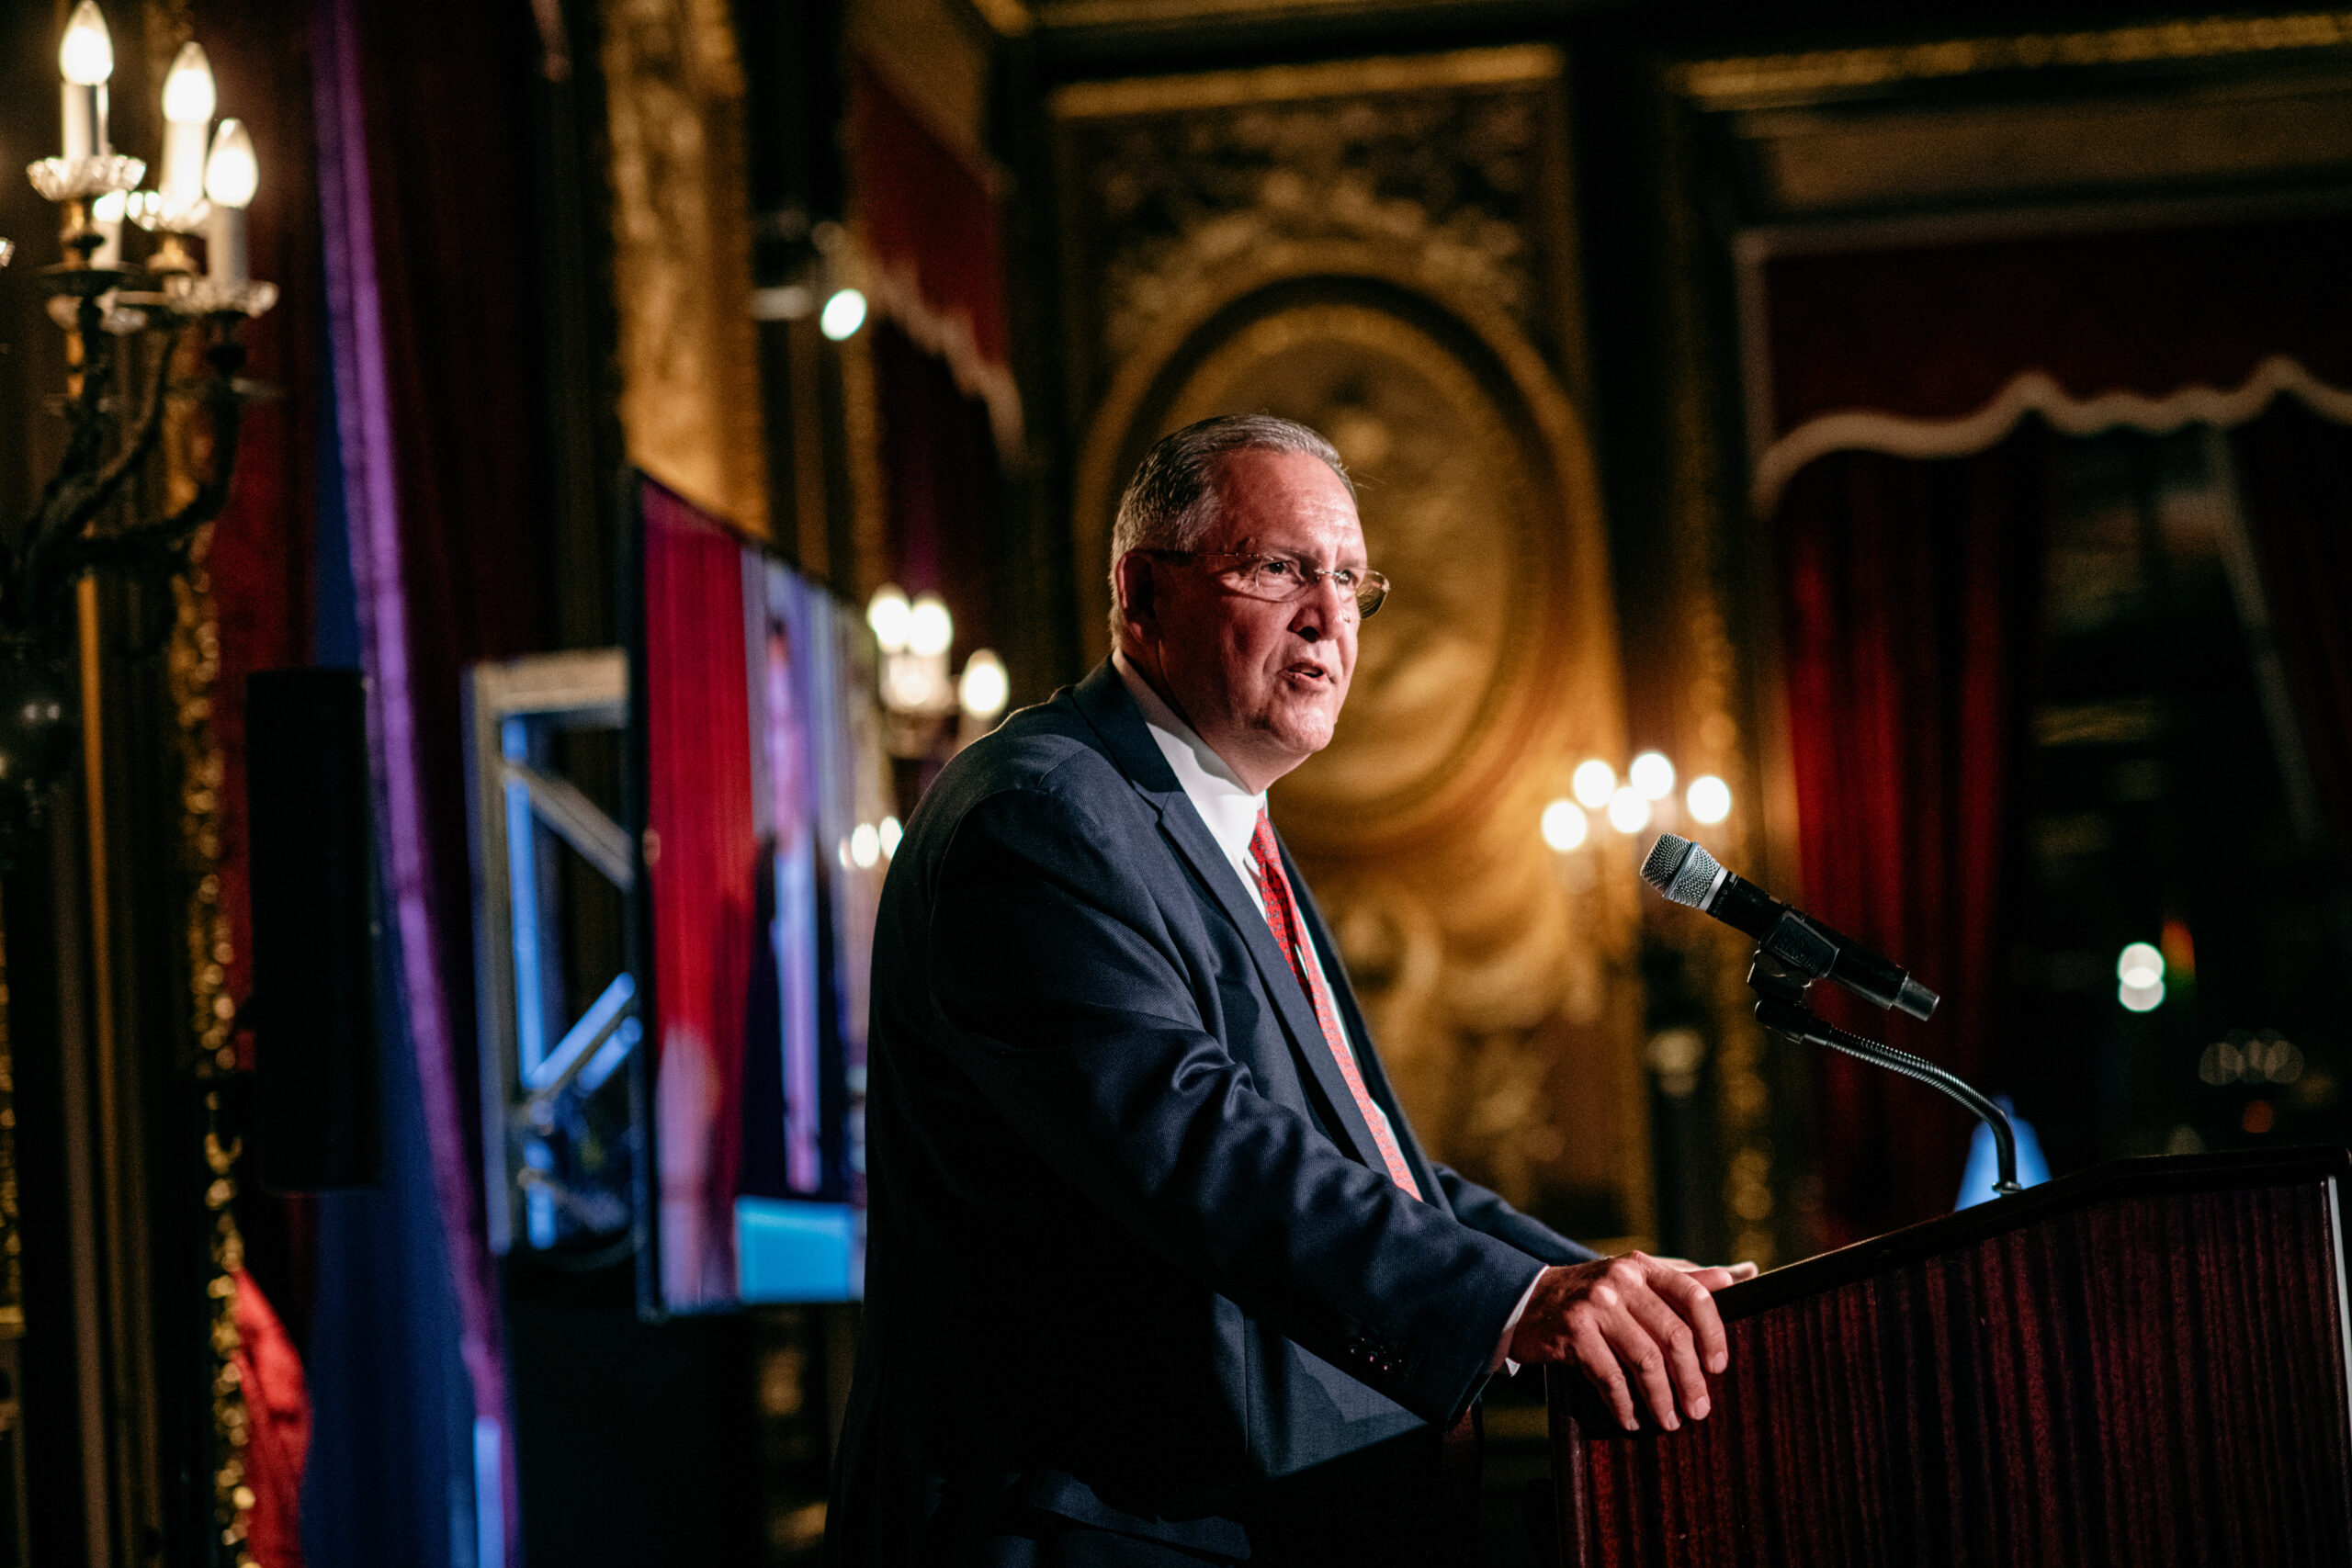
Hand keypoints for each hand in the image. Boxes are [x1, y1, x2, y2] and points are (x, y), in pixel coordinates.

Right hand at [1508, 1253, 1759, 1431]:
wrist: (1526, 1299)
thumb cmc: (1592, 1295)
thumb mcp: (1636, 1278)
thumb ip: (1684, 1278)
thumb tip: (1741, 1275)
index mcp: (1643, 1267)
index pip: (1693, 1294)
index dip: (1713, 1333)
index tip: (1718, 1367)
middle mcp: (1621, 1280)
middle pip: (1673, 1334)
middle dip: (1691, 1379)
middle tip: (1699, 1410)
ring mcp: (1595, 1305)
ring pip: (1644, 1359)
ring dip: (1661, 1398)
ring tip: (1669, 1421)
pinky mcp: (1572, 1331)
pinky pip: (1609, 1376)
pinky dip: (1623, 1404)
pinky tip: (1630, 1419)